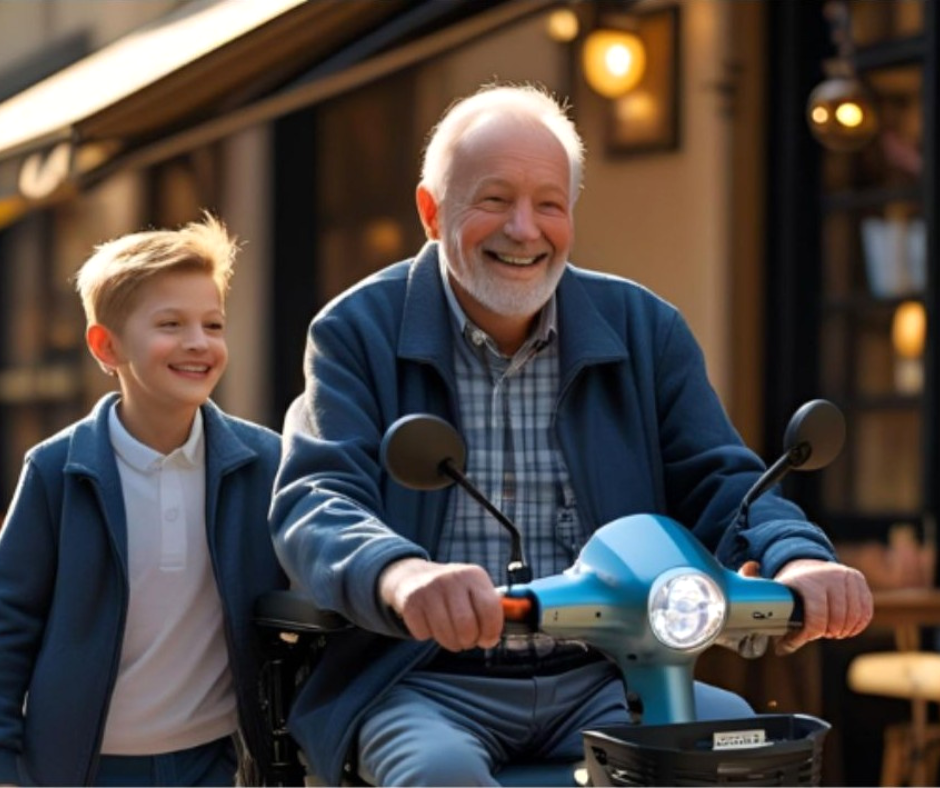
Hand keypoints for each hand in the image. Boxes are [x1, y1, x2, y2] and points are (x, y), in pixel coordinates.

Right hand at [378, 557, 502, 650]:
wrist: (415, 577)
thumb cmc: (453, 592)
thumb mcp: (475, 591)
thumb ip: (488, 612)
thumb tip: (490, 639)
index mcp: (474, 575)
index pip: (490, 609)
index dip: (491, 632)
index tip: (487, 639)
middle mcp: (452, 577)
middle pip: (467, 626)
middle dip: (469, 641)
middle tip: (466, 640)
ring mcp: (430, 588)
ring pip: (446, 634)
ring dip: (450, 643)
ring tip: (450, 635)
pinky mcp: (411, 601)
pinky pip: (424, 634)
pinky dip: (428, 635)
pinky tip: (430, 623)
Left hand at [770, 558, 872, 654]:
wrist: (804, 564)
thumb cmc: (792, 589)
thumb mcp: (782, 600)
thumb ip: (783, 624)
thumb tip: (781, 650)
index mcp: (808, 581)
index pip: (817, 616)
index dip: (813, 633)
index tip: (806, 637)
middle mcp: (829, 575)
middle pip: (838, 618)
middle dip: (829, 632)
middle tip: (822, 634)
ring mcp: (846, 575)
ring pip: (854, 616)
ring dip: (845, 630)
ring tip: (833, 631)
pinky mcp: (858, 579)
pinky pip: (866, 609)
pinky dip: (859, 624)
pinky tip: (848, 628)